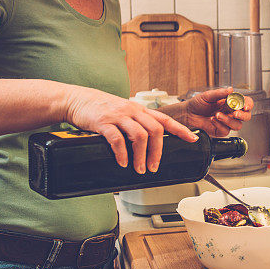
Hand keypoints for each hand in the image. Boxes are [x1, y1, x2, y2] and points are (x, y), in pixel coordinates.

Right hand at [64, 86, 197, 173]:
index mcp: (139, 110)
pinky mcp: (103, 122)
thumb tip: (149, 143)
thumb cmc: (101, 108)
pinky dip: (122, 153)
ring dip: (141, 156)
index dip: (180, 129)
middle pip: (155, 130)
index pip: (165, 118)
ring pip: (138, 136)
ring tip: (139, 169)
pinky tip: (123, 163)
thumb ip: (136, 123)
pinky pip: (117, 139)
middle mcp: (132, 111)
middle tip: (154, 167)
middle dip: (157, 151)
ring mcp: (118, 116)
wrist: (77, 99)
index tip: (192, 139)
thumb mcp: (123, 111)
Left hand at [178, 87, 252, 136]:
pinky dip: (220, 124)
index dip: (248, 104)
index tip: (245, 105)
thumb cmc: (198, 103)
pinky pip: (226, 130)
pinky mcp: (220, 131)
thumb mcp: (208, 95)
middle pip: (246, 116)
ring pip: (237, 125)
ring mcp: (227, 122)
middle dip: (243, 115)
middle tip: (235, 113)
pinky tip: (213, 119)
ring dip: (229, 120)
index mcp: (231, 102)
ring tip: (217, 114)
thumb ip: (220, 93)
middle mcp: (231, 113)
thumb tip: (230, 89)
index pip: (246, 103)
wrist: (188, 113)